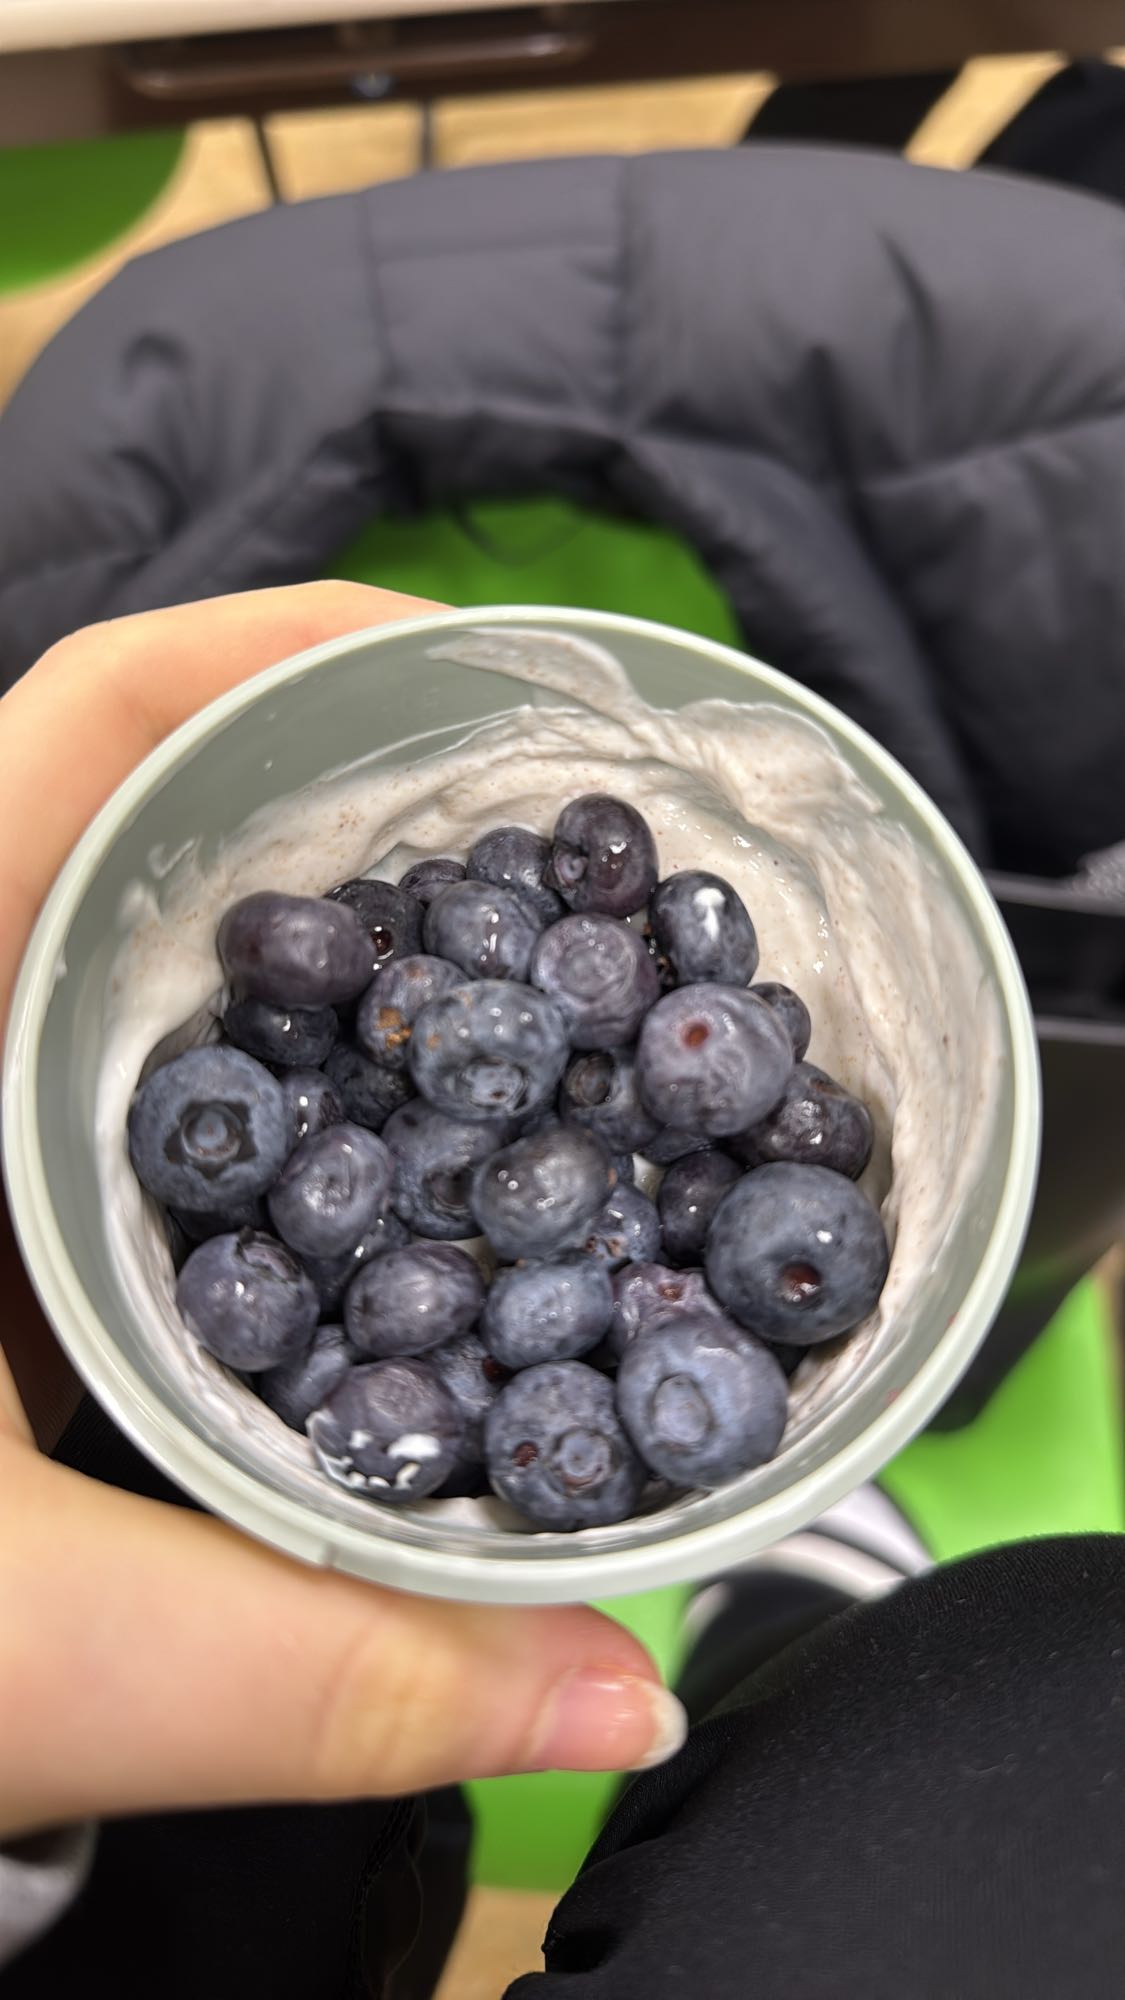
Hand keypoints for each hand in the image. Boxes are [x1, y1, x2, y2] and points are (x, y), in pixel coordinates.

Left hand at [0, 583, 683, 1842]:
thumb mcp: (31, 1641)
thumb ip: (333, 1669)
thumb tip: (624, 1691)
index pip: (84, 728)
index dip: (283, 647)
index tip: (474, 677)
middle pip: (139, 820)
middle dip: (351, 805)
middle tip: (548, 842)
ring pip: (130, 952)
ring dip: (313, 943)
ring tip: (505, 961)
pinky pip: (117, 1073)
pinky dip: (259, 1070)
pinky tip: (374, 1140)